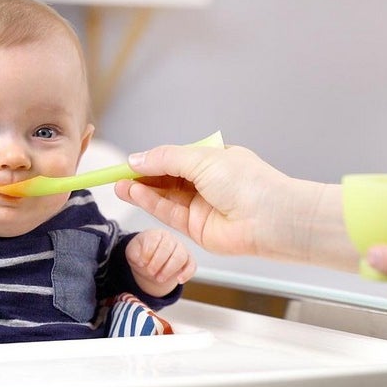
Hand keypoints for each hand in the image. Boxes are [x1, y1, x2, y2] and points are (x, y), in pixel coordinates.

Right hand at [116, 143, 288, 255]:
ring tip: (119, 185)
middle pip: (166, 179)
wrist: (269, 218)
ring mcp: (201, 206)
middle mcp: (206, 183)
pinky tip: (134, 194)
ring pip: (164, 197)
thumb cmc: (246, 182)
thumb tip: (137, 159)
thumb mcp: (201, 158)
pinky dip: (150, 203)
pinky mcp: (196, 228)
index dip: (150, 160)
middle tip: (117, 174)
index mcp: (213, 160)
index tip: (127, 162)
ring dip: (141, 191)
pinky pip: (168, 213)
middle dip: (142, 176)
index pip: (174, 158)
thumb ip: (165, 159)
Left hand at [125, 228, 195, 297]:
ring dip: (169, 270)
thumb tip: (141, 261)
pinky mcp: (189, 260)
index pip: (154, 240)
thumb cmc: (142, 253)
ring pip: (180, 257)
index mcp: (156, 234)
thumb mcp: (132, 252)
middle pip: (167, 248)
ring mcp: (181, 249)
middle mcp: (170, 239)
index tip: (141, 263)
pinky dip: (187, 273)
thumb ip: (134, 254)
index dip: (147, 253)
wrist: (150, 261)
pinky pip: (192, 266)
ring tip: (159, 279)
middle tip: (150, 272)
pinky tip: (179, 280)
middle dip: (157, 263)